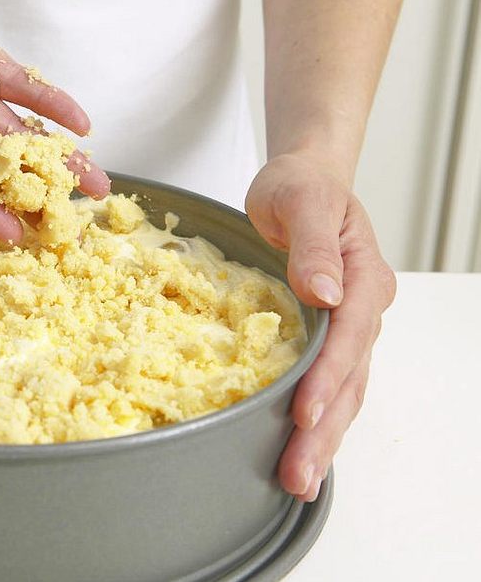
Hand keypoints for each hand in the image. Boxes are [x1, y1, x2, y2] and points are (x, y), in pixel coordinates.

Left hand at [245, 151, 396, 500]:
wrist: (302, 183)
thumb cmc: (300, 188)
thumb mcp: (304, 201)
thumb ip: (314, 246)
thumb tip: (325, 292)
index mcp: (364, 279)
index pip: (350, 337)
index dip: (328, 376)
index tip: (305, 413)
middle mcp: (362, 310)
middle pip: (349, 378)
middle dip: (325, 430)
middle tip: (297, 475)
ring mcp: (347, 328)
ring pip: (342, 391)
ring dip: (322, 438)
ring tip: (298, 480)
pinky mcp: (326, 337)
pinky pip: (327, 384)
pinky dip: (316, 420)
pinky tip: (300, 451)